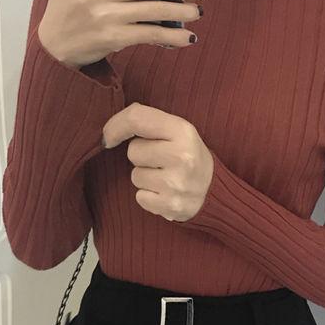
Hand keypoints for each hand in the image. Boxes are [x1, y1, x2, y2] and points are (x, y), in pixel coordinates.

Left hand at [101, 102, 213, 221]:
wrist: (216, 191)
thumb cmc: (190, 157)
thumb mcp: (179, 131)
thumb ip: (150, 123)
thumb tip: (111, 129)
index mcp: (183, 132)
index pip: (137, 118)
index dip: (116, 126)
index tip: (108, 136)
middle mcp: (181, 157)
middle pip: (133, 151)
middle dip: (141, 156)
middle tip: (161, 160)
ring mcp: (176, 184)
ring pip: (135, 176)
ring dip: (145, 177)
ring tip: (165, 177)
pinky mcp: (171, 206)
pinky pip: (140, 197)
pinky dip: (148, 196)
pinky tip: (164, 192)